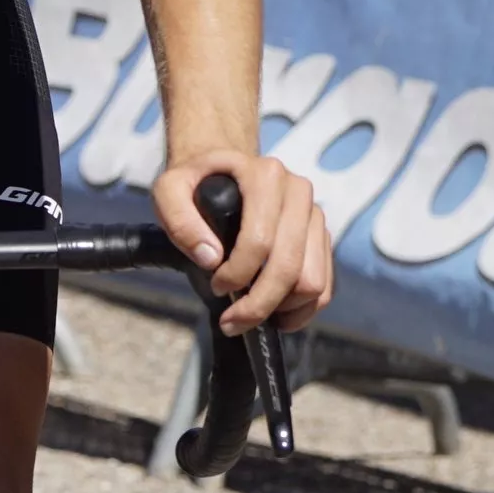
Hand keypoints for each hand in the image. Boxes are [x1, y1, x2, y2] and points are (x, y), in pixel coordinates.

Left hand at [155, 150, 328, 330]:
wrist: (225, 171)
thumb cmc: (197, 183)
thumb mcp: (169, 190)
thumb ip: (179, 220)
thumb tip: (211, 259)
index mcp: (265, 176)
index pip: (260, 240)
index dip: (237, 274)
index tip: (216, 287)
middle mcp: (298, 192)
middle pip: (290, 267)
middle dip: (259, 304)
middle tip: (231, 321)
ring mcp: (314, 216)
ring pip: (312, 282)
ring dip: (281, 309)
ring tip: (251, 315)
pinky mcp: (322, 238)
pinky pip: (324, 286)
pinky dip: (301, 310)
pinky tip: (274, 315)